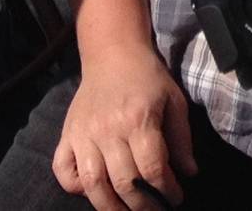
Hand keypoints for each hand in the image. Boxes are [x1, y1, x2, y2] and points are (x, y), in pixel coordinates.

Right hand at [52, 45, 196, 210]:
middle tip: (156, 210)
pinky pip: (62, 170)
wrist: (113, 54)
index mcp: (138, 120)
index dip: (166, 190)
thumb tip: (189, 174)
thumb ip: (182, 139)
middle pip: (123, 182)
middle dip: (143, 205)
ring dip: (110, 207)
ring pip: (92, 184)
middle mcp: (108, 131)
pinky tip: (93, 191)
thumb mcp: (174, 101)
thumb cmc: (148, 78)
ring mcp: (83, 135)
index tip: (175, 198)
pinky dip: (74, 187)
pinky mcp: (66, 135)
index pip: (151, 169)